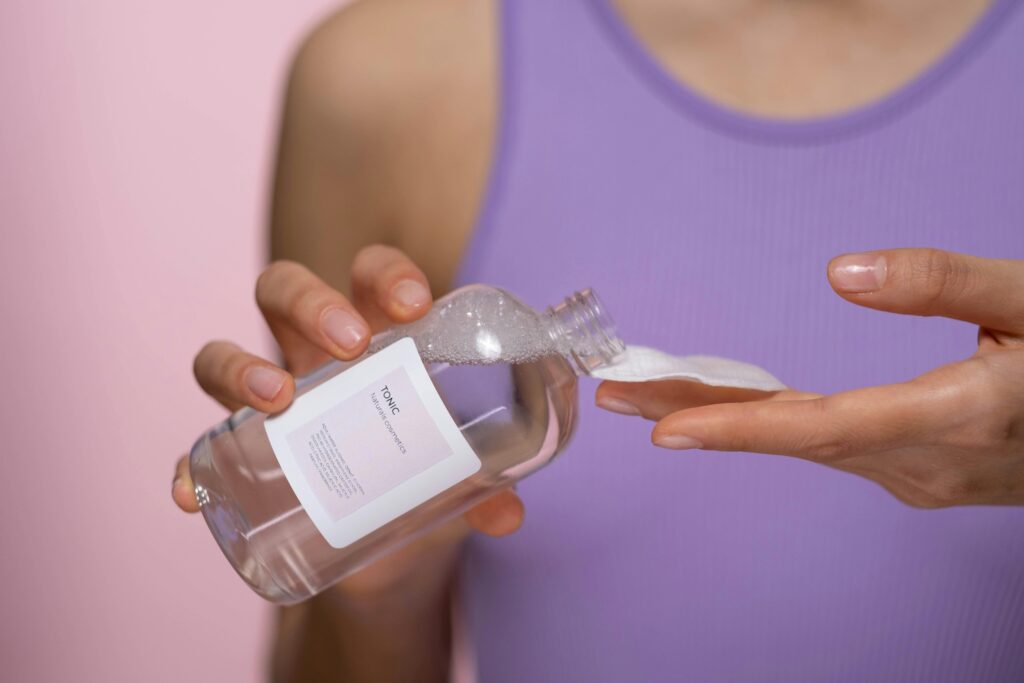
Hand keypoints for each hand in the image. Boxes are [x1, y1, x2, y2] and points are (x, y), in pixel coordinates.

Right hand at [172, 245, 524, 599]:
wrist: (391, 548)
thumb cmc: (427, 480)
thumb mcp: (460, 481)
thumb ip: (486, 488)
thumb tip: (508, 513)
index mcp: (376, 338)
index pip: (371, 275)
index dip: (387, 274)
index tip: (413, 304)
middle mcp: (312, 356)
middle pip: (284, 290)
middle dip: (311, 302)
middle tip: (350, 345)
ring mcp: (269, 403)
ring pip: (223, 352)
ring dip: (238, 365)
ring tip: (277, 398)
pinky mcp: (240, 457)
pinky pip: (198, 451)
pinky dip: (188, 467)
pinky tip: (191, 492)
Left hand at [597, 248, 1023, 507]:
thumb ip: (945, 283)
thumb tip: (841, 272)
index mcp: (959, 417)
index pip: (824, 427)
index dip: (739, 428)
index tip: (664, 426)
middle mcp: (929, 463)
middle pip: (795, 438)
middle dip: (702, 416)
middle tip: (618, 393)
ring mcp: (922, 478)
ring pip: (808, 446)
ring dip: (730, 419)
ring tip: (653, 394)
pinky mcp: (921, 473)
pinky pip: (832, 448)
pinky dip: (774, 426)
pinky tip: (732, 409)